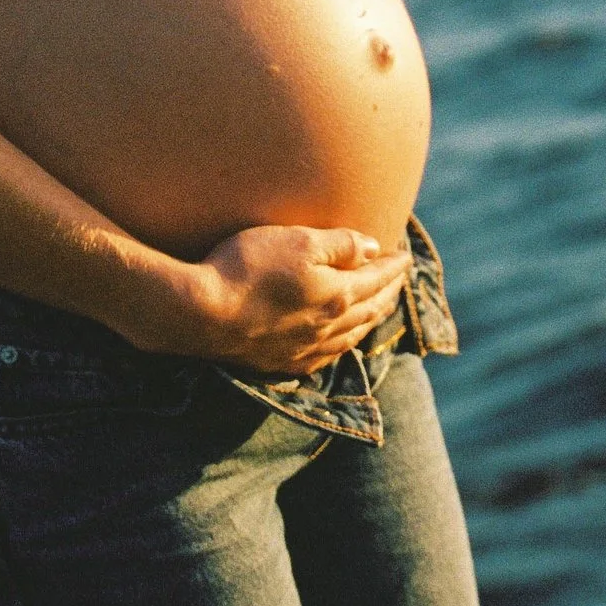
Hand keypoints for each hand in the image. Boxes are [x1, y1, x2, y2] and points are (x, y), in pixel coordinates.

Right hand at [134, 225, 411, 374]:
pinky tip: (338, 341)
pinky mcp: (280, 364)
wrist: (200, 314)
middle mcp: (328, 328)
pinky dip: (343, 344)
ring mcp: (304, 350)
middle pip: (369, 310)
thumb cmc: (247, 268)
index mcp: (337, 296)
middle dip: (388, 292)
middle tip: (399, 281)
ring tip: (378, 308)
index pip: (376, 279)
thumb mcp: (297, 242)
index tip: (405, 255)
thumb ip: (340, 245)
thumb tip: (374, 249)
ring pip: (351, 336)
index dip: (393, 266)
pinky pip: (326, 356)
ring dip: (370, 319)